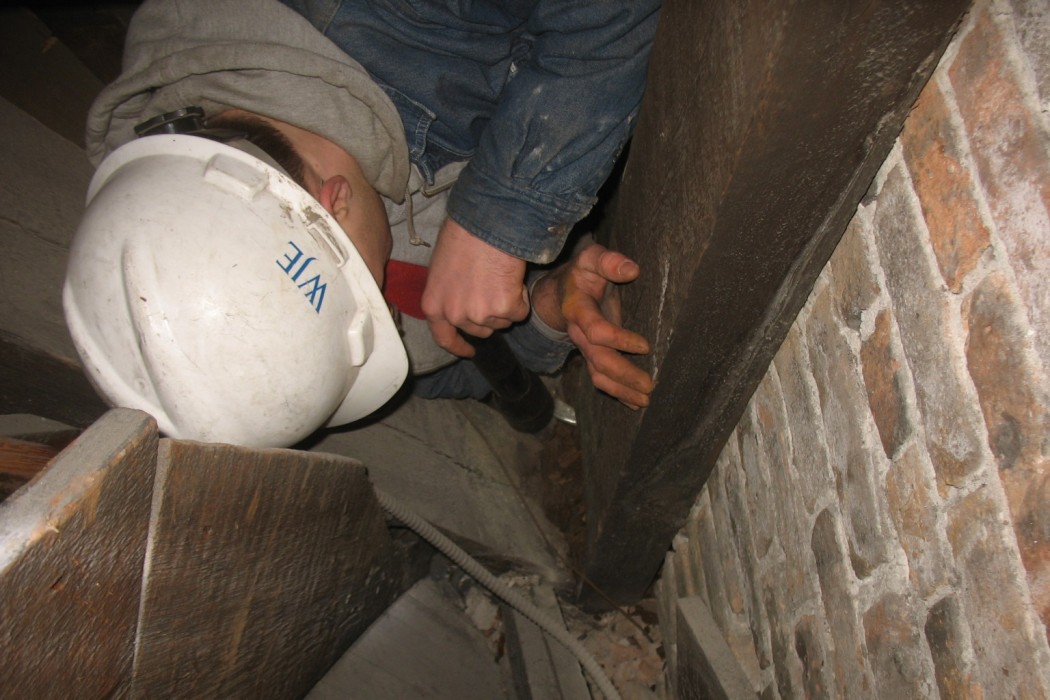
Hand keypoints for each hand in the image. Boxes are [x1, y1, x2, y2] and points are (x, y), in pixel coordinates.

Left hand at [422, 218, 528, 356]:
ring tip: (500, 275)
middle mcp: (455, 314)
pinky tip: (512, 276)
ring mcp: (480, 314)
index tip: (469, 350)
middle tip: (493, 288)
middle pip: (479, 330)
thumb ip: (449, 290)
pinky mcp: (505, 309)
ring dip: (506, 303)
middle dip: (489, 316)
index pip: (444, 337)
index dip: (458, 346)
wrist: (487, 224)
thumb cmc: (463, 235)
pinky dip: (521, 297)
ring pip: (502, 321)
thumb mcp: (442, 266)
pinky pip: (520, 311)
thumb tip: (460, 296)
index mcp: (434, 304)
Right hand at [532, 243, 653, 408]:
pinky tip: (633, 403)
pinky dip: (617, 392)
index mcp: (578, 309)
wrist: (562, 290)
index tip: (645, 346)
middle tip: (649, 386)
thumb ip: (609, 261)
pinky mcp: (592, 353)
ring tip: (644, 401)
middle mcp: (579, 333)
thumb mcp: (591, 258)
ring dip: (621, 390)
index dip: (619, 340)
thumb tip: (631, 269)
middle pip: (598, 360)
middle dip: (623, 375)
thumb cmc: (583, 272)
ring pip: (598, 374)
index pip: (596, 331)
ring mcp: (584, 346)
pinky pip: (601, 377)